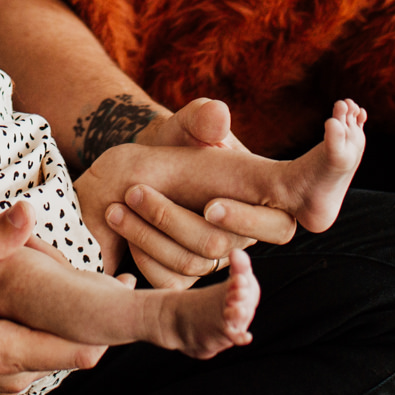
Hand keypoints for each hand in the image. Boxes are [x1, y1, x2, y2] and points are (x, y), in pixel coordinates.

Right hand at [0, 202, 105, 394]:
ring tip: (86, 286)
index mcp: (3, 353)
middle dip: (93, 318)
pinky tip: (48, 304)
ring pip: (55, 356)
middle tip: (112, 277)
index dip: (106, 321)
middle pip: (74, 352)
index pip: (80, 350)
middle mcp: (9, 378)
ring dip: (70, 326)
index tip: (120, 289)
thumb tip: (29, 211)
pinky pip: (35, 358)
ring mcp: (1, 384)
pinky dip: (47, 333)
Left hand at [81, 98, 297, 291]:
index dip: (246, 220)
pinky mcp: (185, 275)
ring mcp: (214, 258)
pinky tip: (122, 230)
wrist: (140, 171)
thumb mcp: (187, 127)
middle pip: (221, 245)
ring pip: (191, 264)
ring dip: (147, 235)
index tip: (209, 205)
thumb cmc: (176, 144)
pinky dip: (142, 258)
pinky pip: (168, 280)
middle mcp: (241, 235)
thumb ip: (202, 119)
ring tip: (116, 206)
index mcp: (260, 200)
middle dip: (173, 220)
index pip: (277, 225)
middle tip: (135, 192)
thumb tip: (217, 114)